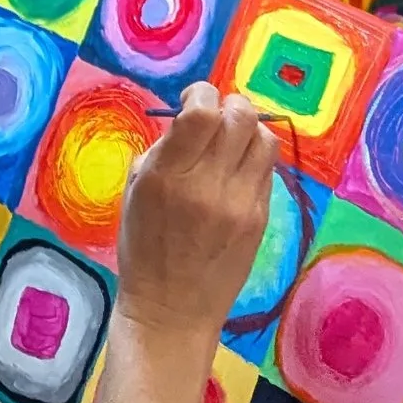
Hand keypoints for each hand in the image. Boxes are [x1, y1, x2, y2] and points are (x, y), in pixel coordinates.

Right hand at [115, 88, 276, 344]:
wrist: (172, 309)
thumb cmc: (143, 247)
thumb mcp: (136, 190)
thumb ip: (164, 149)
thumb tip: (192, 117)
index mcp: (169, 175)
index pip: (202, 111)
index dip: (200, 93)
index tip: (191, 102)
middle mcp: (209, 185)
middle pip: (241, 116)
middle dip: (228, 105)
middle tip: (214, 119)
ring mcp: (241, 203)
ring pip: (264, 137)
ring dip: (247, 129)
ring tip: (230, 143)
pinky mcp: (261, 218)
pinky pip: (266, 169)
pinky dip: (253, 159)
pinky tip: (236, 172)